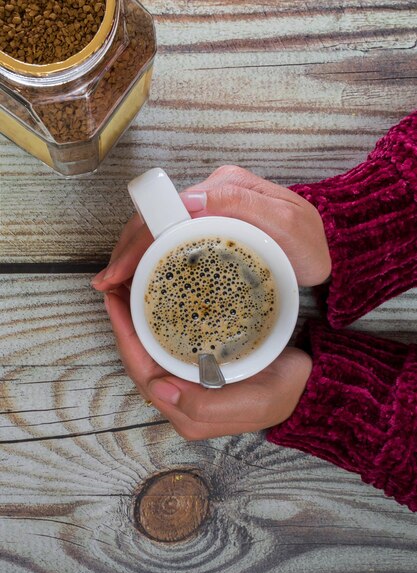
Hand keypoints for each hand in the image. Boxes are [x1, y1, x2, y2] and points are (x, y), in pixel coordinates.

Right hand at [91, 165, 330, 290]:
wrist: (330, 249)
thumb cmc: (312, 244)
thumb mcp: (288, 225)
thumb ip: (245, 205)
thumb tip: (190, 199)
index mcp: (227, 187)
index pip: (169, 210)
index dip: (140, 240)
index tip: (122, 270)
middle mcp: (215, 193)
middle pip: (158, 217)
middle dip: (128, 249)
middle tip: (109, 284)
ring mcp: (213, 210)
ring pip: (161, 228)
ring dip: (134, 253)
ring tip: (116, 283)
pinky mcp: (214, 226)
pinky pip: (175, 237)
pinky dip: (153, 255)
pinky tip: (142, 274)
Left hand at [104, 286, 311, 439]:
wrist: (306, 387)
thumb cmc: (282, 393)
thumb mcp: (252, 404)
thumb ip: (205, 406)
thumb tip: (158, 387)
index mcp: (186, 410)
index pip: (142, 370)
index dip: (124, 336)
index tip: (115, 300)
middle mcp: (180, 399)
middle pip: (139, 359)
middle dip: (124, 325)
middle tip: (115, 287)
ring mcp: (187, 383)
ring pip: (150, 351)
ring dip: (136, 322)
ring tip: (127, 290)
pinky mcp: (197, 369)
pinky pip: (165, 346)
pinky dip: (155, 324)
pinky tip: (154, 304)